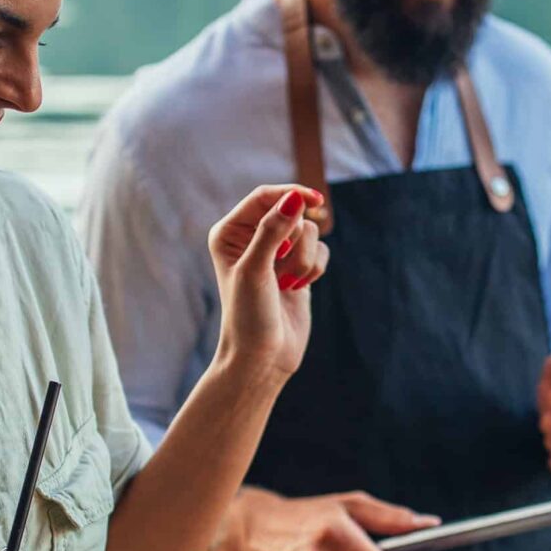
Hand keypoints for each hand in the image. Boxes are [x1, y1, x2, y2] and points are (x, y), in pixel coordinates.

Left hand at [208, 185, 327, 385]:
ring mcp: (276, 252)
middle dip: (296, 241)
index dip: (290, 194)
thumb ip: (273, 230)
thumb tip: (296, 198)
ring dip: (304, 259)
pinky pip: (320, 250)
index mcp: (230, 232)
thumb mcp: (256, 269)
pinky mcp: (297, 267)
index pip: (264, 197)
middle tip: (283, 268)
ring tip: (288, 284)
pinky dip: (314, 269)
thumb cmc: (248, 315)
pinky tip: (298, 288)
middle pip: (292, 212)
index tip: (313, 200)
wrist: (262, 356)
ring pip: (309, 232)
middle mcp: (252, 238)